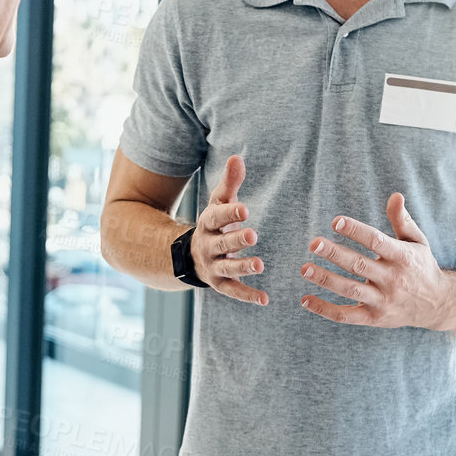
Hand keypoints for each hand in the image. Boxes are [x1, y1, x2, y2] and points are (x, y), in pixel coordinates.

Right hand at [189, 154, 265, 305]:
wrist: (190, 255)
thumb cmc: (214, 223)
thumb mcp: (218, 202)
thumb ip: (229, 183)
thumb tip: (237, 157)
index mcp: (208, 223)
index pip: (217, 217)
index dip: (230, 213)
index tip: (245, 209)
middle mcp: (208, 246)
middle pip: (222, 244)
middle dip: (236, 240)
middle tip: (253, 235)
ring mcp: (213, 266)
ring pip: (227, 268)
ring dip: (243, 267)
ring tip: (260, 265)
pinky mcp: (220, 284)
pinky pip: (233, 291)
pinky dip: (248, 296)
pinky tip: (264, 299)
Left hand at [300, 192, 455, 328]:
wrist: (437, 304)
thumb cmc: (421, 266)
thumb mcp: (418, 241)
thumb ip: (402, 220)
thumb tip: (395, 195)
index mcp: (403, 257)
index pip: (377, 242)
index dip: (356, 231)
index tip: (335, 221)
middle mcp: (393, 280)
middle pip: (359, 266)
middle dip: (335, 254)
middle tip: (313, 243)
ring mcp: (383, 301)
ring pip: (350, 290)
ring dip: (325, 280)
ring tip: (304, 268)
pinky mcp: (374, 318)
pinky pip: (346, 315)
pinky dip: (325, 309)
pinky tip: (305, 299)